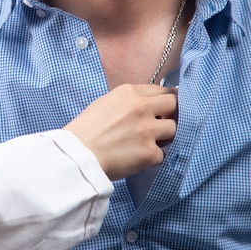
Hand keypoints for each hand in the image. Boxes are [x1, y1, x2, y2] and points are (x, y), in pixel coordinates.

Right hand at [63, 84, 177, 180]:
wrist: (75, 156)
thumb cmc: (84, 131)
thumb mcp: (104, 104)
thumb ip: (128, 101)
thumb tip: (148, 106)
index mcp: (128, 93)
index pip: (161, 91)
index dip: (164, 101)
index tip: (165, 108)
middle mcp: (141, 107)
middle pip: (175, 105)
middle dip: (172, 114)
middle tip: (163, 124)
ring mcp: (147, 130)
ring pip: (174, 129)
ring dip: (164, 137)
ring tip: (147, 143)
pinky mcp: (149, 153)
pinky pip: (162, 154)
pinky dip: (152, 158)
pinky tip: (137, 158)